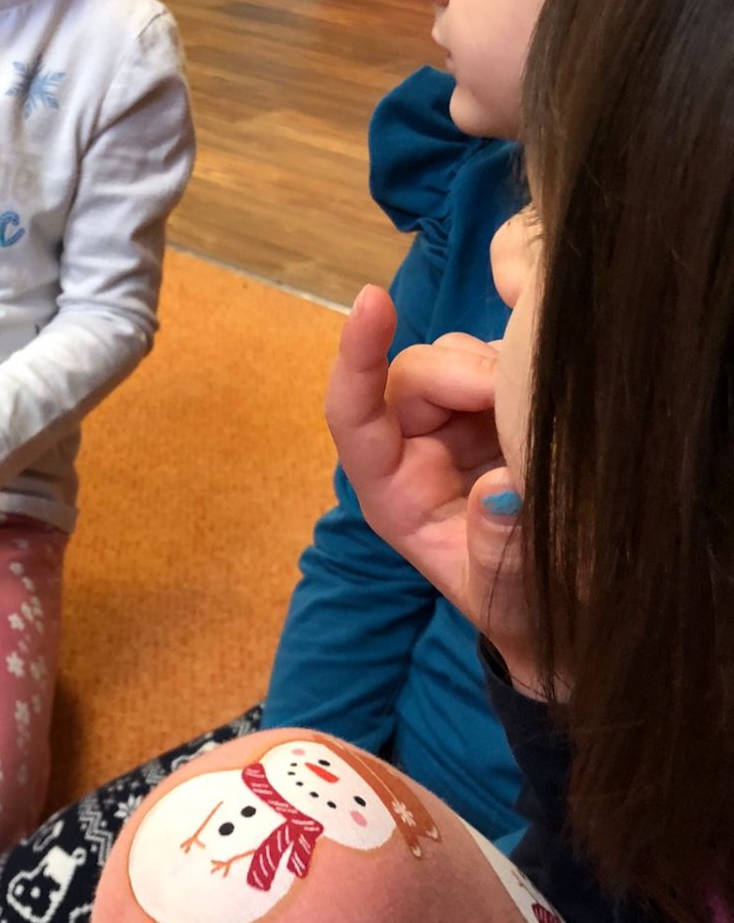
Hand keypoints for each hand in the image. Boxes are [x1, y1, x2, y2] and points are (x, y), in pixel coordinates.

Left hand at [326, 286, 536, 687]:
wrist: (567, 620)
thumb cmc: (522, 612)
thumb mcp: (509, 599)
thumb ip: (501, 551)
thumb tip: (499, 491)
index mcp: (394, 493)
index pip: (354, 415)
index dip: (356, 357)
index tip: (370, 301)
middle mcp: (417, 447)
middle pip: (415, 373)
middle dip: (467, 374)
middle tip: (524, 406)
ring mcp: (462, 423)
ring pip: (462, 356)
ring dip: (504, 372)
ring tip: (550, 423)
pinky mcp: (507, 406)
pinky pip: (508, 360)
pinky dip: (534, 366)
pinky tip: (565, 399)